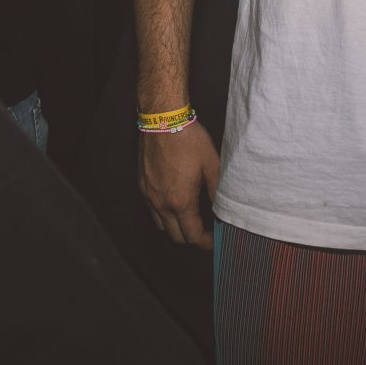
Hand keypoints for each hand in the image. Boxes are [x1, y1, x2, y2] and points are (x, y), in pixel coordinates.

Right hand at [139, 122, 220, 248]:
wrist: (162, 120)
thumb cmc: (188, 139)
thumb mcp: (211, 165)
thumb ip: (217, 191)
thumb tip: (223, 210)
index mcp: (180, 201)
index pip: (192, 236)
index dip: (206, 243)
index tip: (215, 240)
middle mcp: (161, 203)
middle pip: (175, 236)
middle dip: (191, 239)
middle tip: (206, 232)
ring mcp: (149, 196)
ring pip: (161, 225)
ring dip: (176, 228)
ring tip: (191, 219)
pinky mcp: (142, 186)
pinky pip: (152, 210)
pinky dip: (163, 214)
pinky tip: (175, 202)